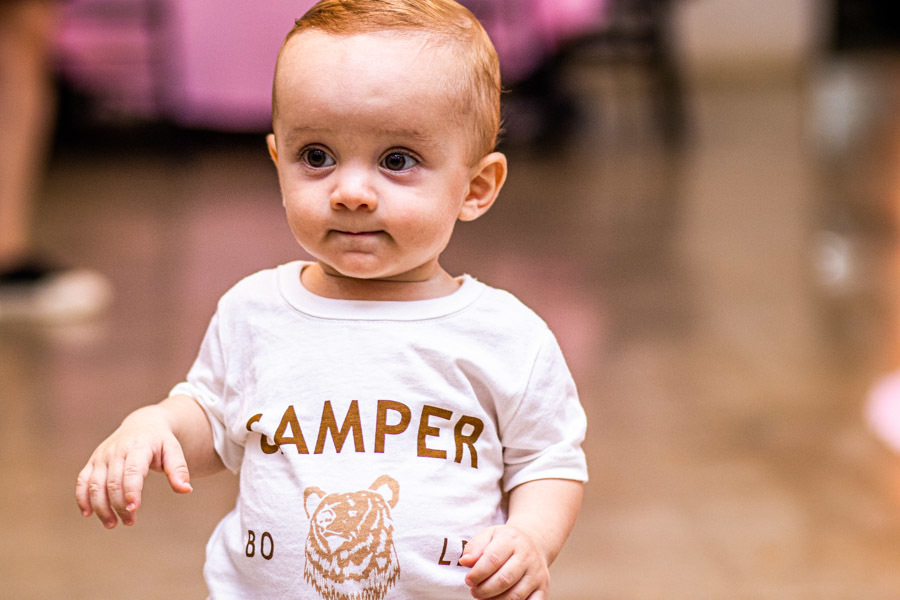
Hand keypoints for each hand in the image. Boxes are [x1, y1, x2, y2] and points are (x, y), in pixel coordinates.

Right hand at [75, 406, 192, 528]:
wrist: (143, 424)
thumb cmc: (160, 441)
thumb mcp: (174, 450)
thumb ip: (179, 469)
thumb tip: (186, 490)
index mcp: (138, 447)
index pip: (131, 471)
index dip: (131, 491)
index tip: (134, 509)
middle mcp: (116, 451)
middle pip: (112, 483)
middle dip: (119, 505)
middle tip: (130, 522)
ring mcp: (102, 456)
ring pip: (94, 485)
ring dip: (101, 507)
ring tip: (112, 524)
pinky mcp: (93, 462)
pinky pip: (82, 481)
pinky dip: (82, 498)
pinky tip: (88, 514)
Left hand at [459, 524, 549, 599]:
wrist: (533, 543)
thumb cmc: (504, 542)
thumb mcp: (489, 536)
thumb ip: (475, 547)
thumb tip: (465, 561)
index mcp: (511, 540)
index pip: (493, 559)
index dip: (478, 573)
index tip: (468, 580)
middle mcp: (527, 556)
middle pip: (504, 579)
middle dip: (484, 590)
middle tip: (474, 591)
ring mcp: (537, 573)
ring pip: (515, 595)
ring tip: (484, 598)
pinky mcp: (543, 588)